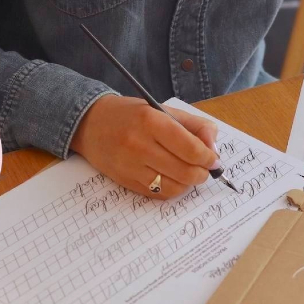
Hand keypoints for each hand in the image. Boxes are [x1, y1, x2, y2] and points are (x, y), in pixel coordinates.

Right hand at [70, 95, 219, 198]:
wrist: (90, 124)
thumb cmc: (131, 115)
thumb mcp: (163, 110)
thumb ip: (193, 125)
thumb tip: (213, 148)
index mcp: (151, 121)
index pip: (191, 148)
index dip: (208, 158)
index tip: (213, 159)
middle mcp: (139, 145)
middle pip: (185, 171)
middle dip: (202, 173)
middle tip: (205, 169)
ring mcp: (131, 166)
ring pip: (174, 187)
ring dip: (188, 184)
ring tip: (189, 174)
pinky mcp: (126, 181)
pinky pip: (159, 194)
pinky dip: (172, 189)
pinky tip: (172, 179)